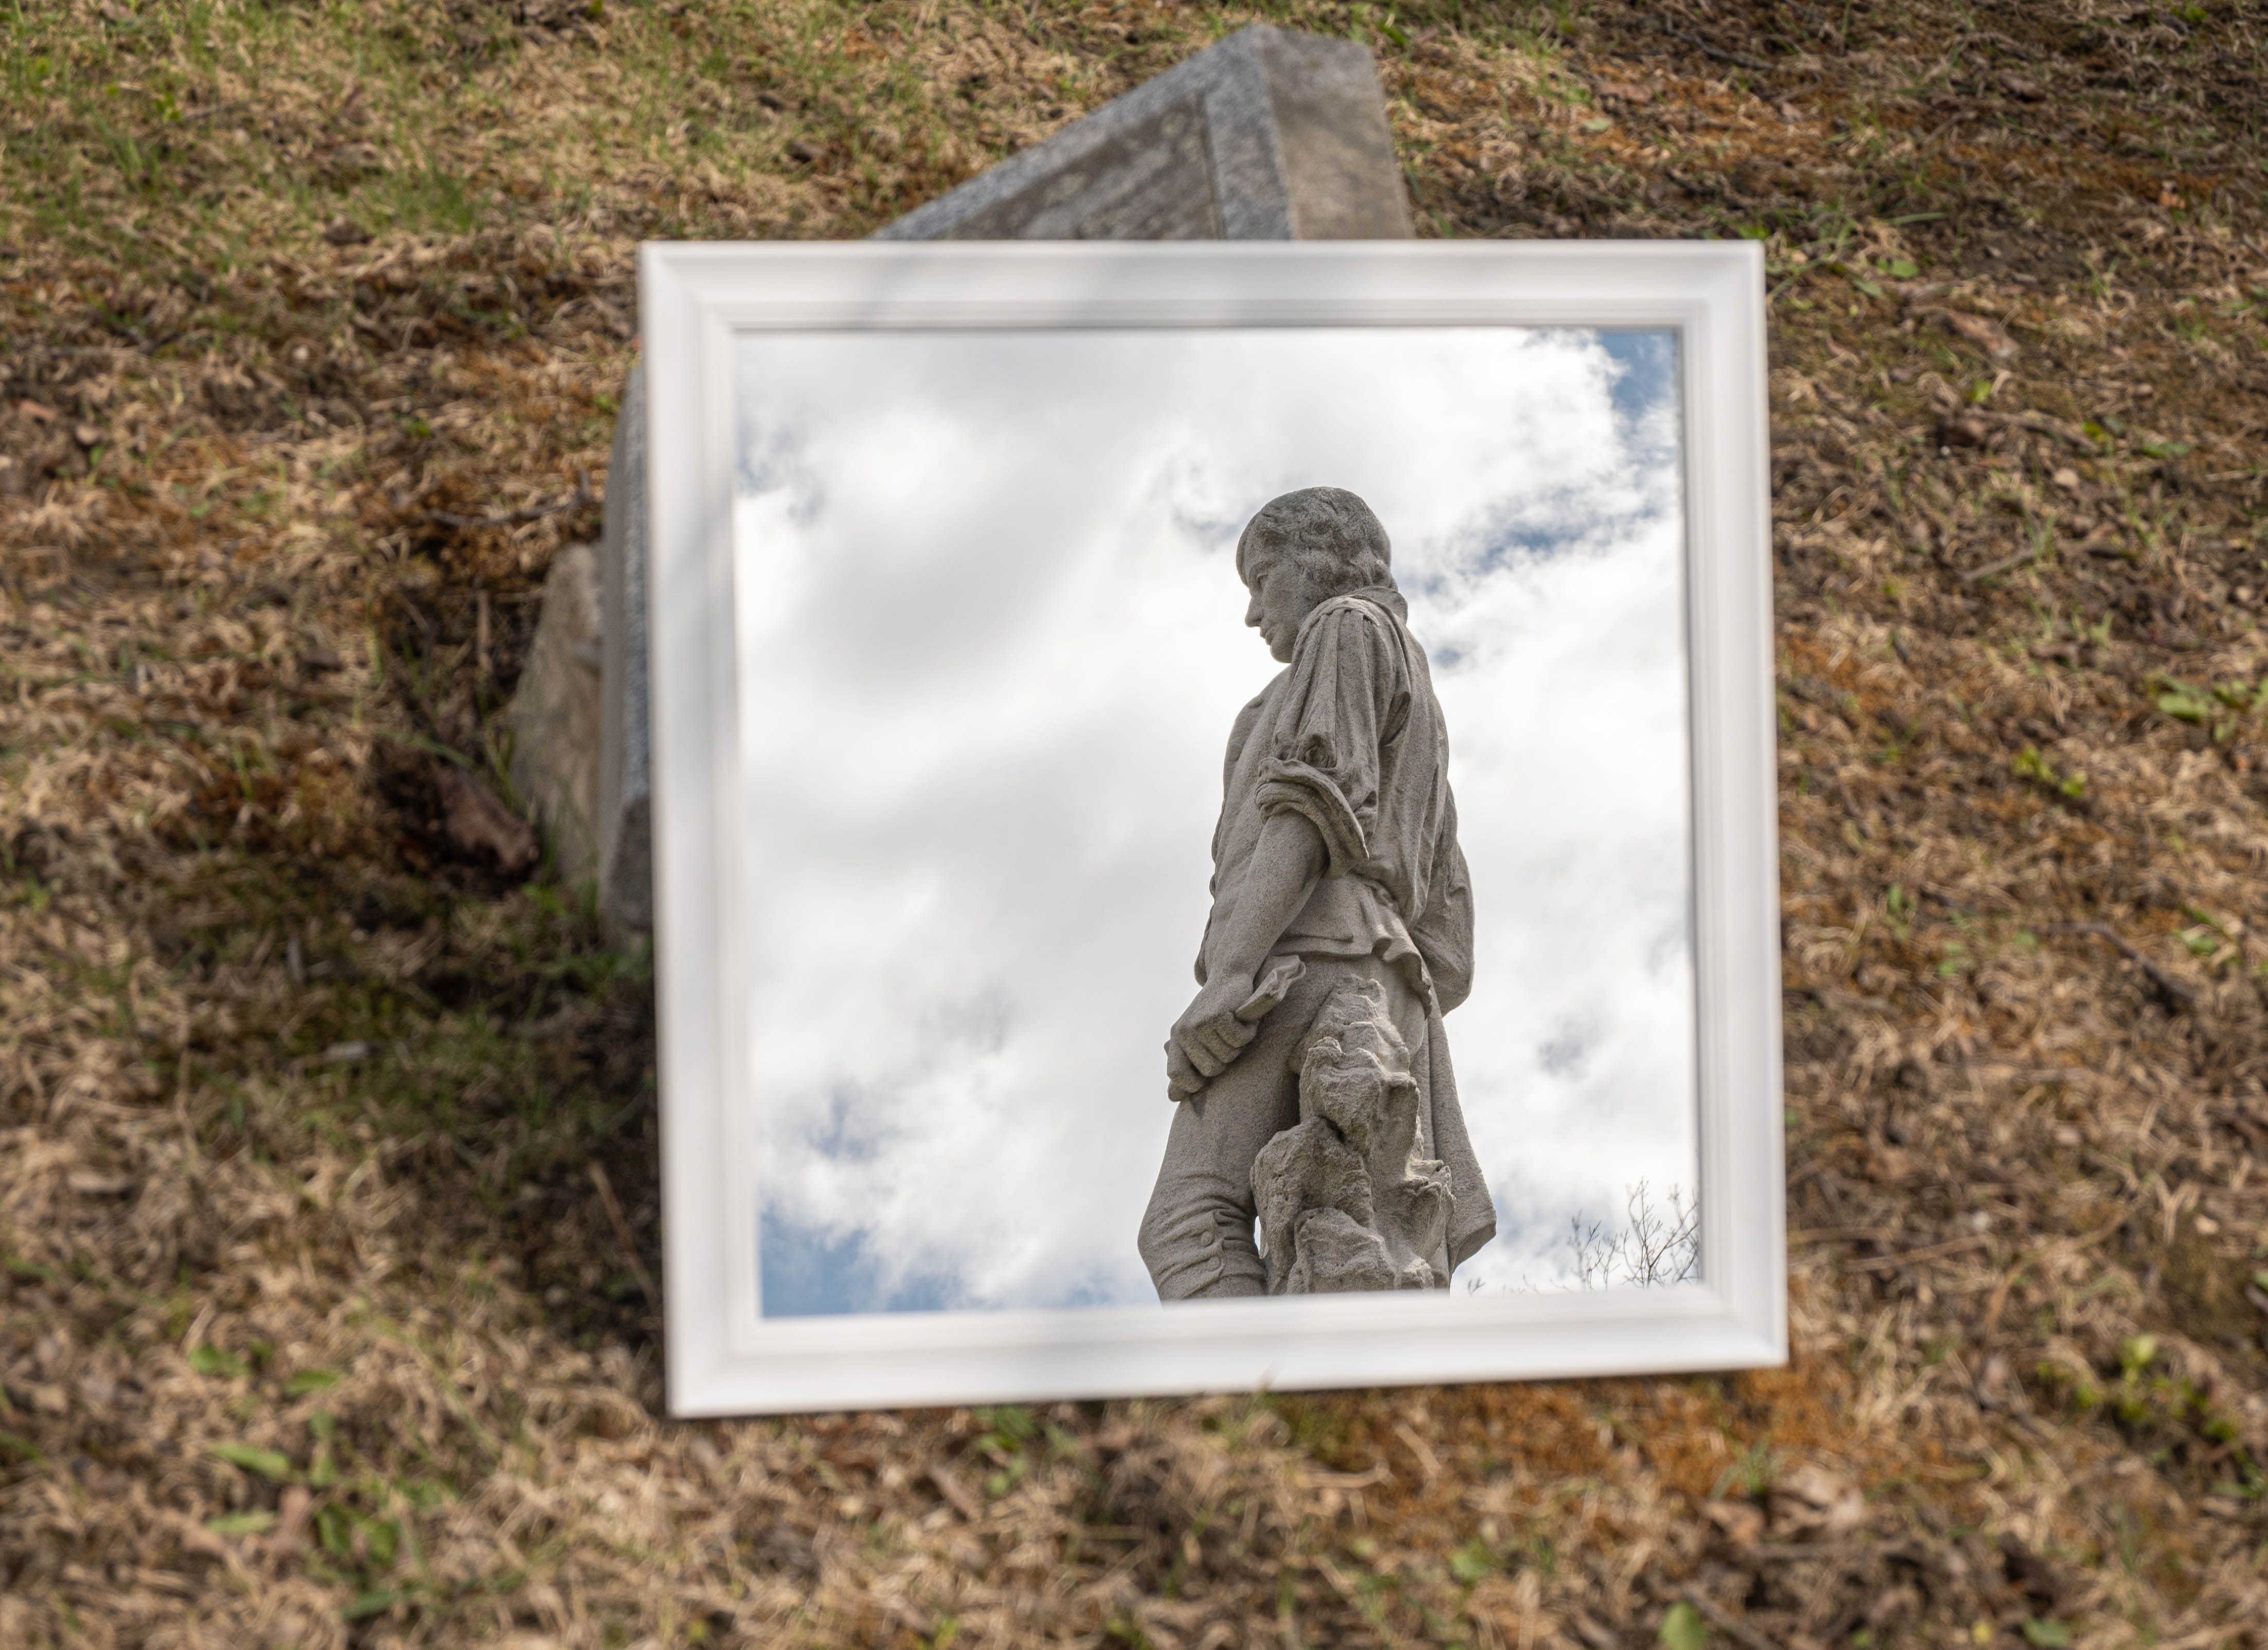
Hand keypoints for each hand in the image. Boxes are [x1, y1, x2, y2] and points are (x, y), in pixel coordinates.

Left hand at [1168, 970, 1257, 1092]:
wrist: (1228, 977)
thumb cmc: (1215, 1014)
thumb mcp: (1197, 1039)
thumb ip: (1186, 1066)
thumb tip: (1172, 1097)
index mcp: (1177, 1039)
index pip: (1177, 1075)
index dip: (1193, 1084)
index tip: (1206, 1078)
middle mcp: (1183, 1031)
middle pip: (1211, 1070)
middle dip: (1226, 1059)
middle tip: (1227, 1040)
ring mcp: (1199, 1024)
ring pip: (1228, 1056)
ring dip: (1238, 1044)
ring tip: (1234, 1026)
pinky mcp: (1217, 1016)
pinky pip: (1239, 1040)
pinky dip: (1247, 1032)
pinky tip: (1241, 1017)